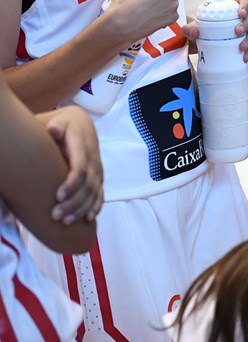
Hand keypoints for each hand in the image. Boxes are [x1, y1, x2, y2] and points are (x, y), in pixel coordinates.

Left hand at [46, 107, 102, 223]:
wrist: (82, 123)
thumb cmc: (65, 124)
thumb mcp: (60, 120)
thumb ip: (56, 126)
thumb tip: (53, 130)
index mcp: (83, 147)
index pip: (80, 167)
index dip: (72, 183)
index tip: (58, 196)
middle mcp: (93, 160)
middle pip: (88, 185)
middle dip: (74, 202)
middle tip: (57, 216)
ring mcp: (97, 169)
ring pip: (94, 192)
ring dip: (82, 208)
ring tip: (67, 222)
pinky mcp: (98, 176)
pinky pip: (100, 193)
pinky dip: (96, 206)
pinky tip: (88, 218)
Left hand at [182, 0, 247, 61]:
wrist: (200, 44)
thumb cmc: (201, 29)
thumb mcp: (192, 27)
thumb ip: (189, 28)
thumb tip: (195, 31)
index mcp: (230, 6)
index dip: (246, 3)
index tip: (241, 13)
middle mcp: (240, 17)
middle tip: (238, 31)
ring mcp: (244, 30)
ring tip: (241, 46)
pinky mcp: (245, 42)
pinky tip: (244, 56)